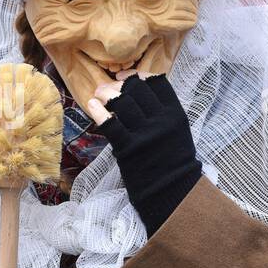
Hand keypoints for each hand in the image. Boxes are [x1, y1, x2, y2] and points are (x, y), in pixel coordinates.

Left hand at [88, 73, 201, 234]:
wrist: (171, 192)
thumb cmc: (171, 162)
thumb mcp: (176, 132)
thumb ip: (162, 113)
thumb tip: (135, 93)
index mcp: (176, 114)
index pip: (158, 82)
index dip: (139, 75)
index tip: (125, 76)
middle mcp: (161, 121)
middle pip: (137, 88)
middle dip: (118, 84)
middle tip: (106, 87)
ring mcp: (144, 134)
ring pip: (121, 101)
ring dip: (105, 94)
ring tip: (98, 96)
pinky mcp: (128, 148)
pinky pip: (110, 123)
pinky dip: (98, 111)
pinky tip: (91, 106)